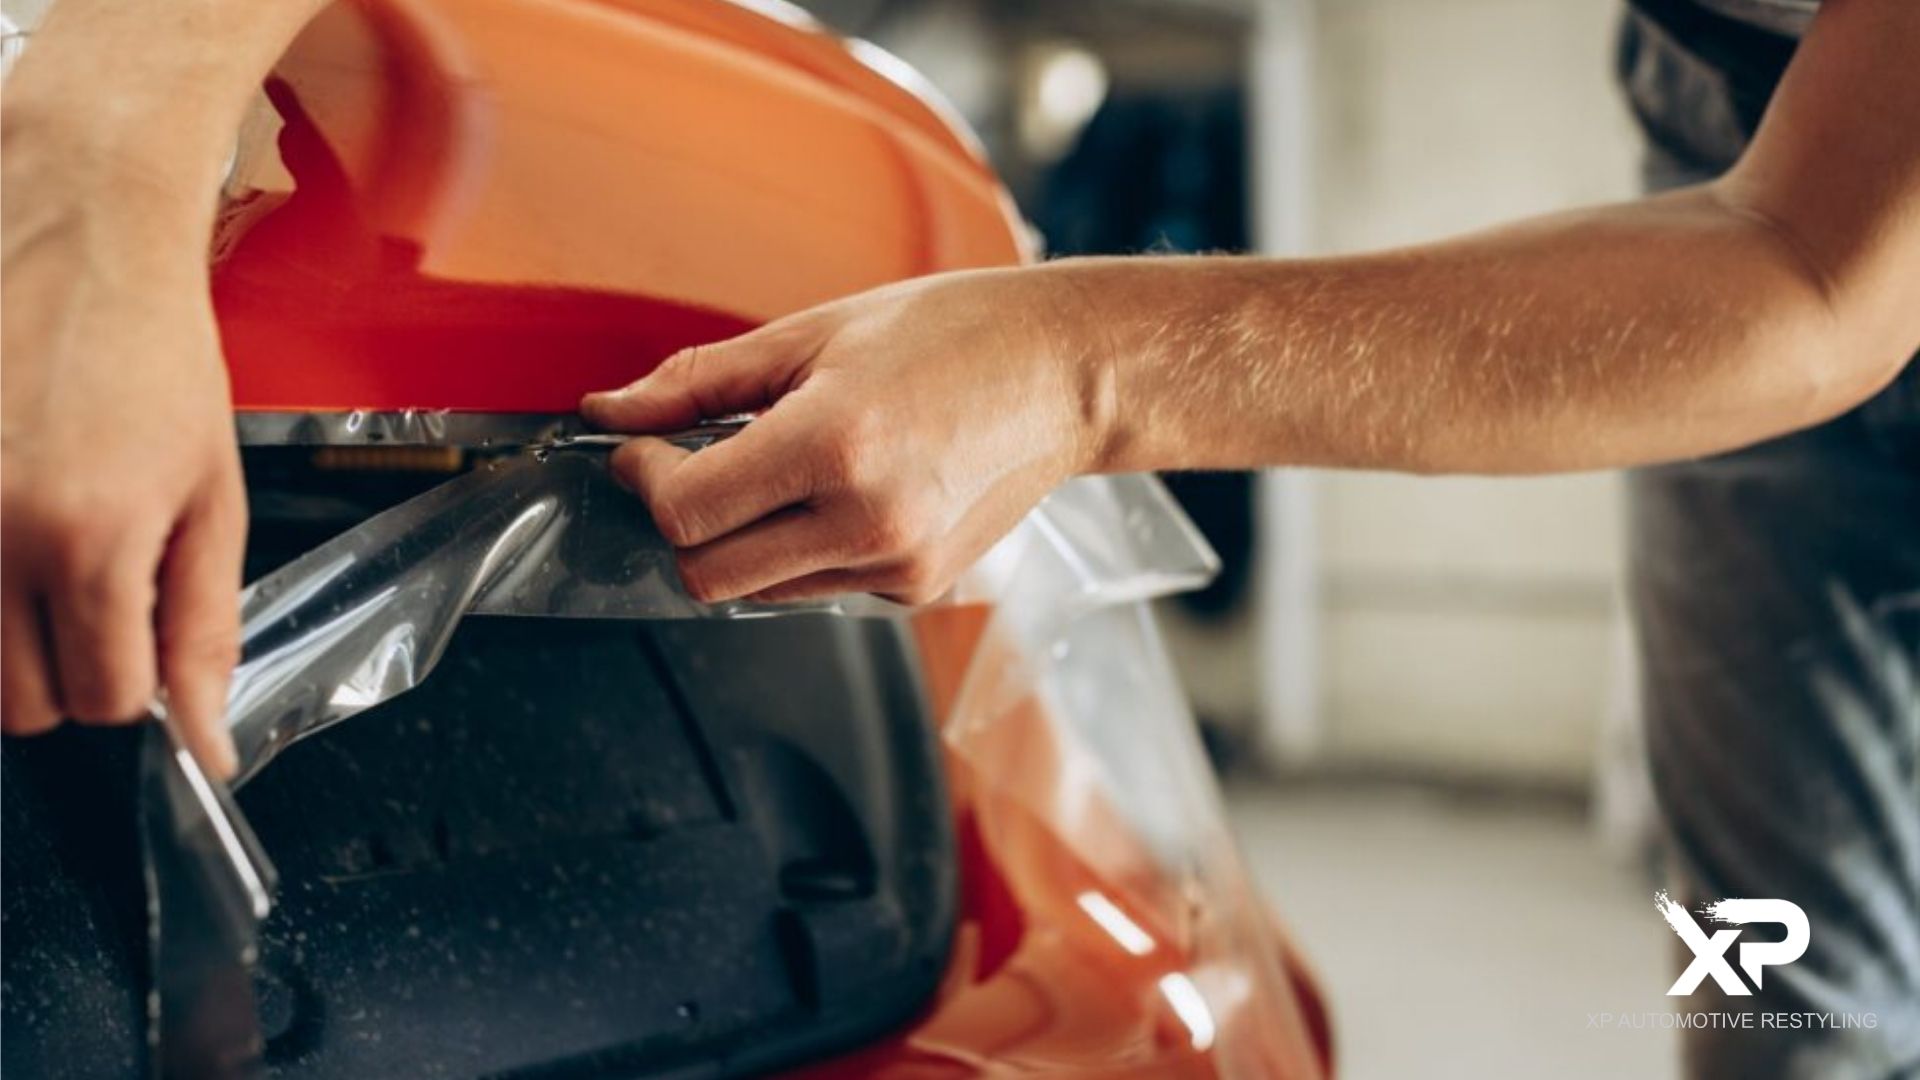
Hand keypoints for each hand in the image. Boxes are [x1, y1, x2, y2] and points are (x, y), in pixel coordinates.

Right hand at [1, 119, 244, 776]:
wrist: (76, 237)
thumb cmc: (156, 357)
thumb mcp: (213, 495)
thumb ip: (204, 626)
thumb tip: (206, 743)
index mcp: (89, 537)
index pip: (103, 698)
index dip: (134, 681)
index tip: (143, 636)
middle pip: (19, 704)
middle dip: (68, 672)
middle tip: (96, 596)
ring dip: (10, 641)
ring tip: (48, 556)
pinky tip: (7, 523)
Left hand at [581, 267, 1111, 604]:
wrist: (1066, 375)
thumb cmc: (953, 334)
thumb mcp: (814, 334)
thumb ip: (700, 380)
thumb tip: (611, 411)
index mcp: (834, 445)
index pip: (686, 511)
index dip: (642, 479)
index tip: (642, 449)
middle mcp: (866, 522)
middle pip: (706, 575)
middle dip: (679, 524)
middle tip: (689, 466)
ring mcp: (896, 567)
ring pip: (756, 589)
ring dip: (742, 538)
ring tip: (786, 467)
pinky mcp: (915, 589)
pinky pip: (817, 586)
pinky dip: (803, 548)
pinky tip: (845, 490)